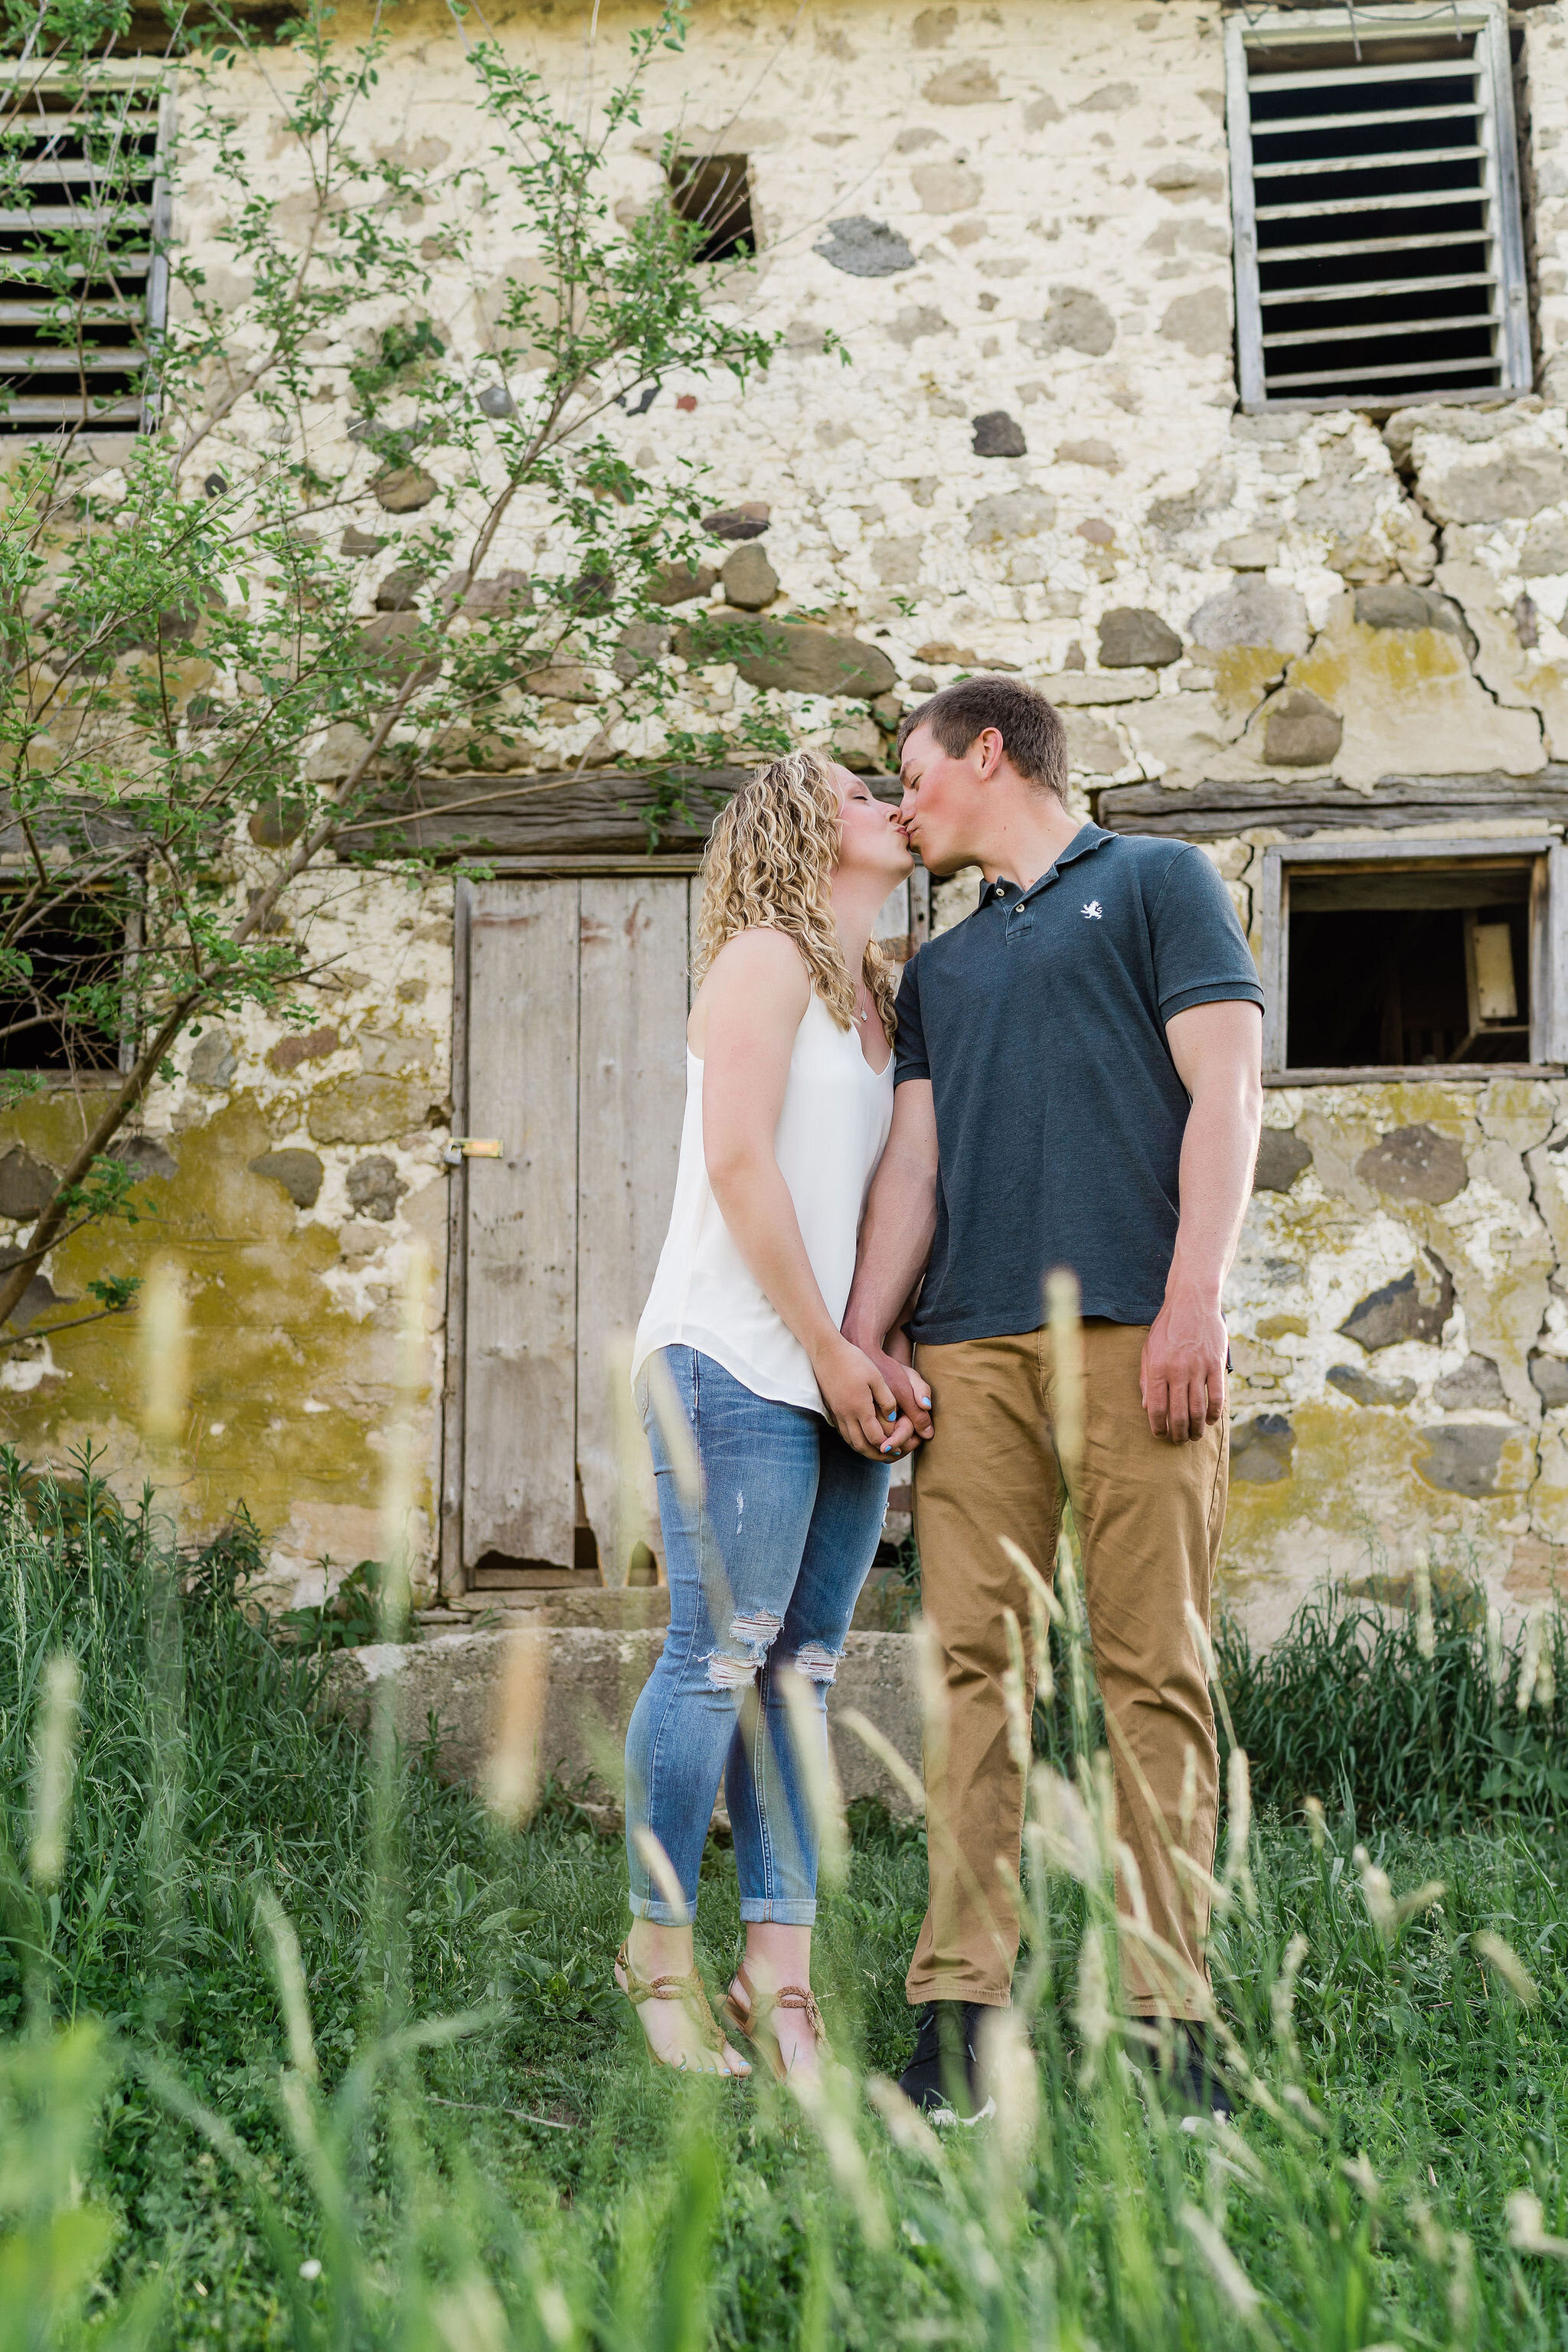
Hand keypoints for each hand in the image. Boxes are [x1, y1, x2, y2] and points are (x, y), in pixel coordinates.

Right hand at [813, 1333, 905, 1457]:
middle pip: (861, 1445)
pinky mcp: (831, 1408)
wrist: (827, 1351)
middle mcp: (846, 1415)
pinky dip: (853, 1440)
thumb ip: (886, 1400)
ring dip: (864, 1449)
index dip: (888, 1445)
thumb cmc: (855, 1361)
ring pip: (850, 1440)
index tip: (900, 1448)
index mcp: (860, 1408)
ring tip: (876, 1451)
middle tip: (889, 1457)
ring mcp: (836, 1413)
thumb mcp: (877, 1377)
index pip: (875, 1437)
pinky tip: (860, 1437)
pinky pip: (842, 1432)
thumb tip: (893, 1418)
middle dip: (876, 1455)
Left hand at [1141, 1287, 1225, 1442]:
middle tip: (1179, 1441)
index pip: (1156, 1408)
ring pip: (1198, 1409)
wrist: (1192, 1301)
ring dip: (1196, 1428)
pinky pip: (1217, 1396)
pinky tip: (1210, 1420)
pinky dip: (1214, 1413)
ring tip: (1194, 1436)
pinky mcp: (1216, 1364)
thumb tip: (1147, 1407)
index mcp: (1157, 1368)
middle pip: (1178, 1413)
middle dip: (1178, 1433)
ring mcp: (1198, 1368)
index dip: (1158, 1427)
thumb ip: (1146, 1379)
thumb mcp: (1148, 1350)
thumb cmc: (1167, 1327)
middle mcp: (1177, 1371)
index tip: (1160, 1435)